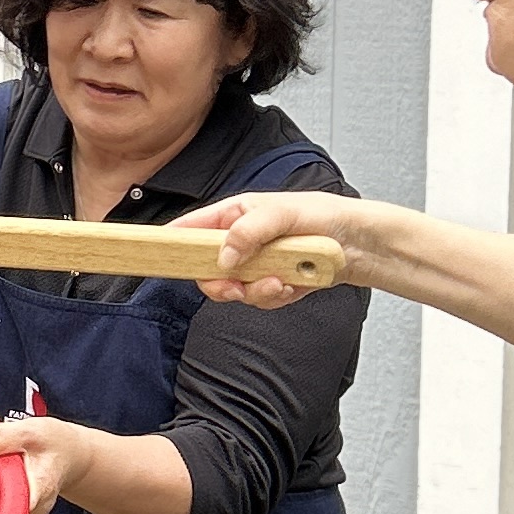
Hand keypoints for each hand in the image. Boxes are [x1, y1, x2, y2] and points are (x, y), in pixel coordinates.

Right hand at [179, 190, 381, 305]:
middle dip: (220, 284)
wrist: (357, 244)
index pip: (191, 227)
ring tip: (281, 281)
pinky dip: (276, 296)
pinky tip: (293, 284)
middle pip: (207, 270)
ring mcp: (255, 264)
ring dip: (257, 291)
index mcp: (234, 215)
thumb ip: (250, 231)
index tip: (156, 254)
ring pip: (234, 290)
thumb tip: (224, 256)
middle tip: (236, 287)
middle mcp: (240, 241)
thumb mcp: (284, 213)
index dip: (171, 241)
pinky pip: (260, 300)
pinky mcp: (272, 283)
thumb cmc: (323, 216)